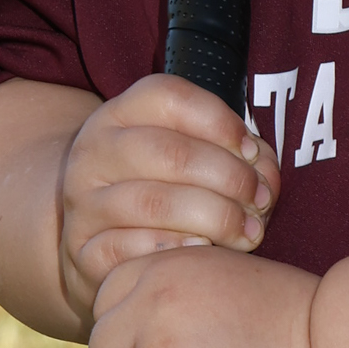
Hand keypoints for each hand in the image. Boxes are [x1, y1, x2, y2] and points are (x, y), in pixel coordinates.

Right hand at [58, 75, 278, 325]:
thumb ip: (237, 155)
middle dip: (230, 178)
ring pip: (154, 203)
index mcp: (121, 114)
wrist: (97, 237)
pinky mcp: (85, 250)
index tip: (252, 151)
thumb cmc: (163, 189)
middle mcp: (94, 152)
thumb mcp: (191, 156)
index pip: (169, 96)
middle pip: (170, 153)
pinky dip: (176, 250)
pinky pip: (132, 249)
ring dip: (215, 218)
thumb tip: (264, 175)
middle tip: (260, 200)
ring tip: (248, 232)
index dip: (220, 122)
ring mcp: (84, 202)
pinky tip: (204, 251)